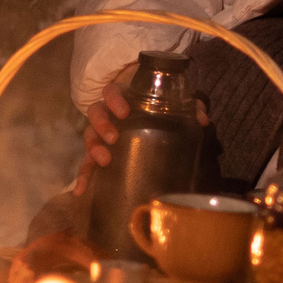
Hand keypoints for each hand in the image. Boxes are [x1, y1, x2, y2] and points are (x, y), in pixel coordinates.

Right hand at [74, 60, 206, 193]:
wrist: (144, 110)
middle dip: (102, 126)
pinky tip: (80, 191)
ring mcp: (101, 132)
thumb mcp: (172, 102)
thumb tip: (201, 119)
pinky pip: (87, 163)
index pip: (110, 92)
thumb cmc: (156, 103)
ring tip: (103, 162)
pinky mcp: (100, 151)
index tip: (124, 112)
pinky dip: (83, 176)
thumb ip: (189, 106)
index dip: (114, 100)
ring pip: (89, 137)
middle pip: (95, 114)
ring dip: (92, 149)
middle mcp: (107, 113)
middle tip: (114, 138)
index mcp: (122, 97)